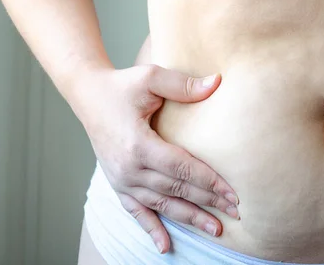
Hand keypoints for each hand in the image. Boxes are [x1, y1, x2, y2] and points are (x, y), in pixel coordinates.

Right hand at [76, 65, 238, 253]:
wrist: (87, 95)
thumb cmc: (122, 86)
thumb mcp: (150, 78)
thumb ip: (183, 84)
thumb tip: (217, 82)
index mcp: (138, 144)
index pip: (182, 169)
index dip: (210, 182)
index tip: (234, 193)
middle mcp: (129, 168)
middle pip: (176, 190)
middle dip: (208, 202)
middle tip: (236, 212)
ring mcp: (121, 180)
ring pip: (162, 205)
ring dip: (189, 217)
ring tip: (216, 229)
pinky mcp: (117, 184)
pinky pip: (136, 212)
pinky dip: (151, 229)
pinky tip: (165, 246)